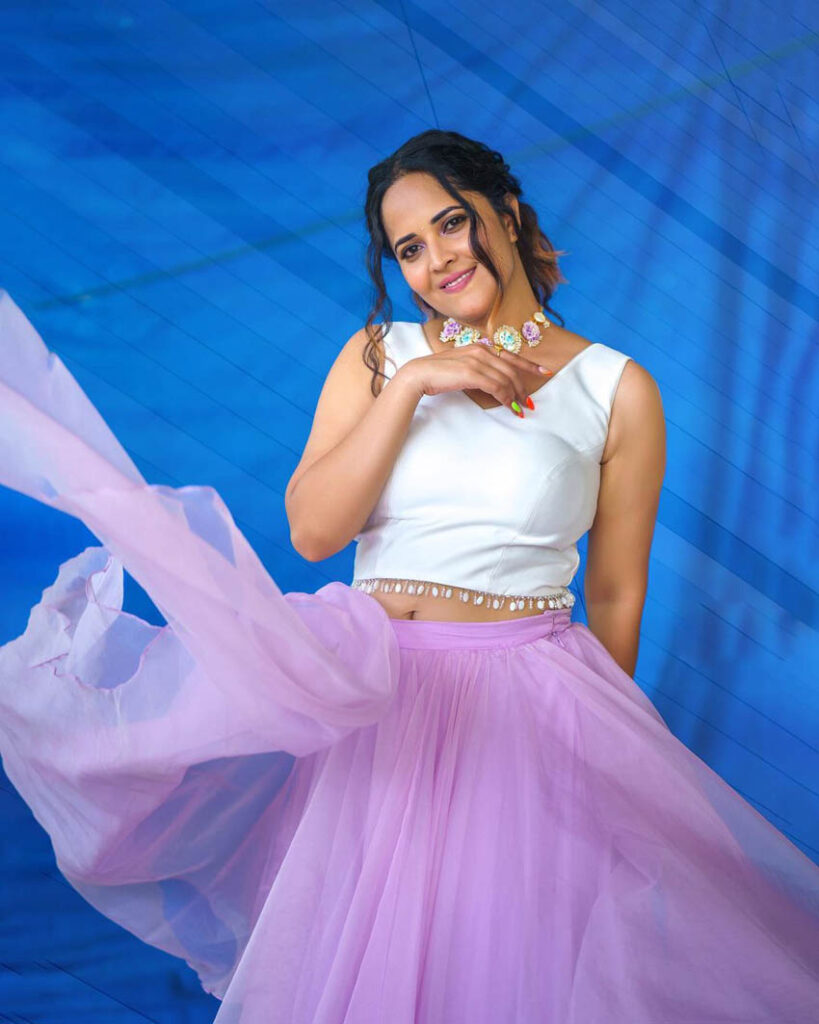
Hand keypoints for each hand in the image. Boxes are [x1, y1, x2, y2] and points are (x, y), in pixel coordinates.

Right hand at [398, 344, 552, 415]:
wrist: (420, 374)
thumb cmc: (439, 374)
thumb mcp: (463, 367)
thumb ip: (480, 370)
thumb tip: (495, 384)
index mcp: (481, 346)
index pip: (511, 355)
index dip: (530, 365)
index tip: (544, 372)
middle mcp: (482, 350)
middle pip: (511, 370)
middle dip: (523, 388)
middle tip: (529, 403)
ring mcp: (477, 360)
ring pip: (506, 379)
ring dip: (516, 396)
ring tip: (520, 409)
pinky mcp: (472, 373)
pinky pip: (497, 387)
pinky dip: (506, 398)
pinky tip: (510, 407)